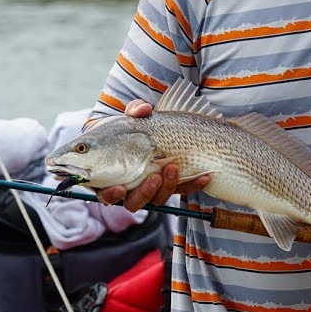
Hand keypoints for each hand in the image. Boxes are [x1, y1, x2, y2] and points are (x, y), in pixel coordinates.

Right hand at [94, 98, 209, 210]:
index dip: (111, 194)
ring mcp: (152, 189)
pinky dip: (193, 184)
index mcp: (110, 176)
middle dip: (144, 192)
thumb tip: (143, 109)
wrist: (156, 130)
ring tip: (174, 166)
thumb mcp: (133, 117)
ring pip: (158, 199)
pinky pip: (182, 191)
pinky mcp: (172, 186)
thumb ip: (135, 111)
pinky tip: (204, 176)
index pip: (106, 194)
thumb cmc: (134, 127)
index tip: (119, 188)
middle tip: (154, 176)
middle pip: (134, 202)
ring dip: (167, 187)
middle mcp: (130, 188)